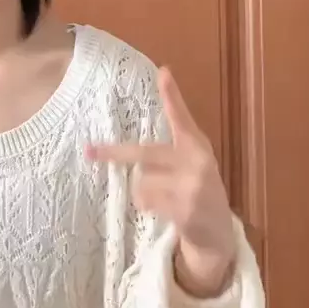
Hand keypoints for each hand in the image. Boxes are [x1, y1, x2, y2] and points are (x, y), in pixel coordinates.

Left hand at [86, 68, 235, 296]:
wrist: (218, 235)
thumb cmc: (198, 194)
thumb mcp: (193, 166)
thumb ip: (173, 152)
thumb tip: (135, 156)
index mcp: (197, 147)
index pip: (183, 117)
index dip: (172, 95)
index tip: (164, 72)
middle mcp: (198, 162)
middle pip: (145, 154)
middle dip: (114, 153)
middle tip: (90, 151)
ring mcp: (192, 186)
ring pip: (142, 182)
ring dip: (142, 192)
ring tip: (161, 199)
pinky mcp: (185, 208)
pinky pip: (147, 201)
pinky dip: (147, 206)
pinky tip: (164, 211)